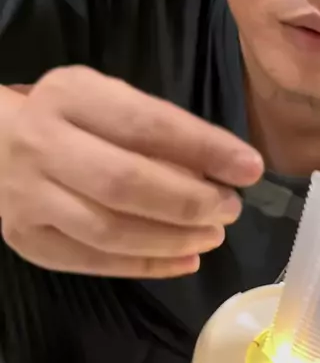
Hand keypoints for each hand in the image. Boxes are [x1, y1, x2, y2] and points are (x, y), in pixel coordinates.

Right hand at [0, 67, 262, 276]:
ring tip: (213, 234)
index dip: (204, 149)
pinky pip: (94, 262)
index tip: (249, 168)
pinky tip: (185, 260)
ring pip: (111, 231)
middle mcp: (42, 144)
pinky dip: (148, 266)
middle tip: (229, 208)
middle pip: (126, 184)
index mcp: (70, 96)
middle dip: (190, 201)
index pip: (146, 125)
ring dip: (173, 239)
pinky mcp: (27, 240)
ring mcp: (28, 198)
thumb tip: (223, 171)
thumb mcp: (109, 102)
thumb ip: (159, 130)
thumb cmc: (70, 120)